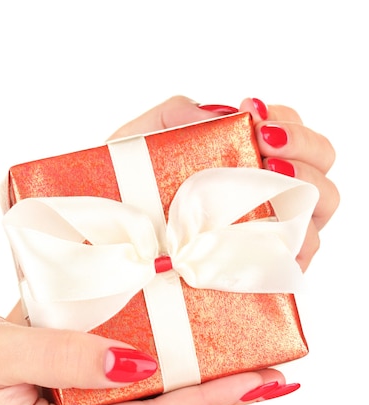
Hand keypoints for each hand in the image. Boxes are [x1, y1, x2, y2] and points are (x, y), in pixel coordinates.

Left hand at [111, 95, 338, 270]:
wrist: (101, 243)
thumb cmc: (122, 195)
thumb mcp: (139, 143)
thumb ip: (175, 115)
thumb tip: (218, 111)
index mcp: (244, 166)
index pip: (292, 137)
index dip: (289, 124)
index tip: (257, 120)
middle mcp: (263, 202)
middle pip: (319, 172)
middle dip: (305, 150)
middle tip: (266, 147)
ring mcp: (263, 240)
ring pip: (316, 216)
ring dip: (302, 193)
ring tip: (266, 180)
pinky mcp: (256, 277)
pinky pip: (294, 264)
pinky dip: (291, 246)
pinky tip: (260, 236)